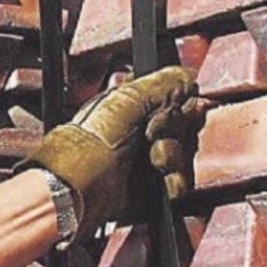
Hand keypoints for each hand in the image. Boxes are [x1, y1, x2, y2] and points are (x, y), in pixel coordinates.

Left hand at [22, 65, 198, 234]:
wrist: (80, 188)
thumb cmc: (91, 143)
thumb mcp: (125, 100)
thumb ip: (159, 84)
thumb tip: (186, 75)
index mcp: (132, 110)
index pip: (173, 103)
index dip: (177, 108)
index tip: (172, 111)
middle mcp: (140, 136)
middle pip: (182, 131)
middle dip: (174, 136)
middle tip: (154, 139)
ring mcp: (145, 165)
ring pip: (183, 159)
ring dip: (174, 162)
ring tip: (155, 163)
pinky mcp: (150, 192)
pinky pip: (177, 185)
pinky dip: (173, 185)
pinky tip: (160, 183)